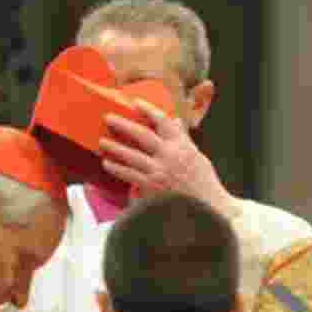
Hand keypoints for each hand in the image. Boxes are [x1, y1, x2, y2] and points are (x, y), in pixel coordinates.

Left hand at [99, 100, 240, 217]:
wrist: (209, 208)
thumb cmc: (204, 185)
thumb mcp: (198, 157)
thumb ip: (184, 139)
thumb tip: (176, 122)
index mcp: (182, 145)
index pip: (164, 121)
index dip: (148, 110)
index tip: (136, 103)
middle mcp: (170, 155)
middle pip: (142, 134)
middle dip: (123, 124)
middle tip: (108, 118)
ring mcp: (160, 170)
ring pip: (131, 154)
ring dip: (114, 147)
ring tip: (102, 141)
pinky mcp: (152, 186)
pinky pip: (129, 174)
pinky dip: (117, 168)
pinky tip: (107, 163)